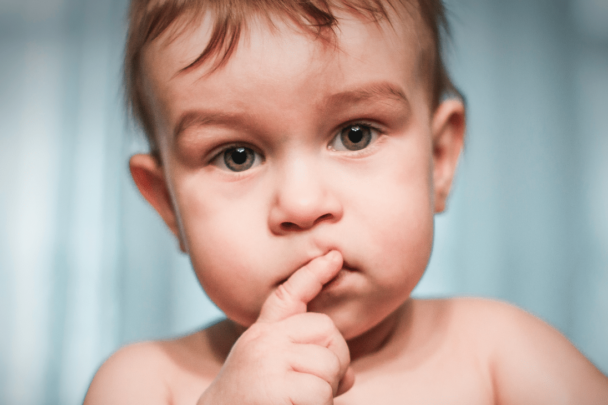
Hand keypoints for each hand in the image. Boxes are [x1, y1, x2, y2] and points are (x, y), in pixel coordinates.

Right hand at [197, 251, 354, 404]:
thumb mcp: (275, 376)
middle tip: (315, 389)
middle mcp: (262, 340)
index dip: (313, 274)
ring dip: (326, 392)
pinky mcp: (272, 385)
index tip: (334, 256)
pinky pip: (320, 392)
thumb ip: (308, 365)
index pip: (288, 296)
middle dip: (335, 361)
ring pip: (329, 364)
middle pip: (327, 330)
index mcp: (262, 335)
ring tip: (299, 403)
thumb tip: (349, 375)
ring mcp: (266, 359)